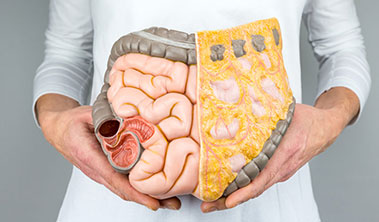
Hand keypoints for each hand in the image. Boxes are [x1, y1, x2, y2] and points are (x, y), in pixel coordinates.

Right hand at [37, 94, 180, 210]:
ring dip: (147, 195)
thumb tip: (131, 118)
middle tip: (173, 203)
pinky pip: (124, 183)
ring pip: (125, 189)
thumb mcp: (87, 115)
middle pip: (124, 190)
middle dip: (149, 199)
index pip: (115, 179)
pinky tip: (156, 188)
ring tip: (171, 199)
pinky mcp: (106, 172)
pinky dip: (140, 188)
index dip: (136, 192)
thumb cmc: (72, 123)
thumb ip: (107, 118)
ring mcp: (101, 174)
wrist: (59, 130)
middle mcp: (96, 170)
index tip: (153, 201)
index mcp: (90, 157)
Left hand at [201, 101, 350, 212]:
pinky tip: (228, 189)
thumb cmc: (309, 120)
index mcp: (285, 153)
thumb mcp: (288, 112)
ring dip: (234, 196)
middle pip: (255, 189)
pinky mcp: (279, 171)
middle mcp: (283, 168)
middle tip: (208, 205)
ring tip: (212, 201)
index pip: (263, 177)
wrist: (327, 128)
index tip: (228, 200)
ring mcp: (282, 172)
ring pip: (256, 188)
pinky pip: (260, 182)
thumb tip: (240, 106)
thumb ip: (266, 112)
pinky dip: (244, 189)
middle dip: (229, 200)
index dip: (244, 191)